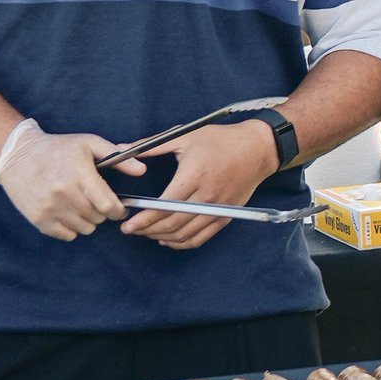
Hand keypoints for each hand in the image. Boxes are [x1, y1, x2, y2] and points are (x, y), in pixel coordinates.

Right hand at [0, 122, 128, 242]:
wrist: (18, 155)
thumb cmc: (58, 148)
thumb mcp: (89, 143)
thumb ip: (118, 156)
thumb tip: (141, 170)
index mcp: (80, 175)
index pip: (109, 206)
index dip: (119, 211)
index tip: (119, 209)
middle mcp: (64, 193)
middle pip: (98, 219)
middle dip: (102, 213)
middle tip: (96, 201)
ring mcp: (50, 208)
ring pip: (84, 229)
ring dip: (88, 220)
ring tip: (80, 204)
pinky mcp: (38, 219)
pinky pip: (67, 235)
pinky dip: (71, 228)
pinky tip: (67, 211)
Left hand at [111, 116, 279, 252]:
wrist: (258, 149)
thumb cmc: (221, 140)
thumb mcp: (185, 136)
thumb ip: (152, 145)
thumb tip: (122, 148)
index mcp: (194, 176)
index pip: (164, 206)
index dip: (144, 219)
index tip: (127, 224)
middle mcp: (206, 197)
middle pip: (172, 224)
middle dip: (147, 230)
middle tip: (130, 229)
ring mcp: (217, 209)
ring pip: (184, 234)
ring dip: (161, 237)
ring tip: (145, 233)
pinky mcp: (225, 217)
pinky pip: (200, 238)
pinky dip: (181, 243)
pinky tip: (167, 239)